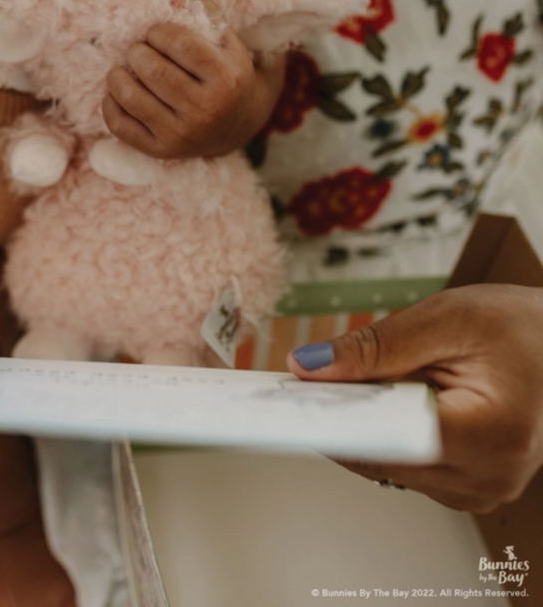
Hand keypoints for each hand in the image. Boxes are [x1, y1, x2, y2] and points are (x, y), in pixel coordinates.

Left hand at [102, 9, 285, 158]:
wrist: (236, 126)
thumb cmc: (225, 73)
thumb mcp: (227, 42)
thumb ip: (204, 13)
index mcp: (227, 79)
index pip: (180, 44)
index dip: (158, 32)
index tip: (155, 33)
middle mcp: (206, 110)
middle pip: (153, 71)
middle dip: (136, 52)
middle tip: (137, 50)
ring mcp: (183, 135)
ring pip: (132, 98)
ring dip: (117, 75)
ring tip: (122, 69)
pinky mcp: (161, 150)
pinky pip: (120, 125)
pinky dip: (110, 104)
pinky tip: (117, 92)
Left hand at [288, 284, 542, 511]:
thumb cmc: (518, 327)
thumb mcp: (446, 318)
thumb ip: (375, 346)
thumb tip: (309, 366)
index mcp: (492, 435)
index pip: (390, 441)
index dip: (334, 419)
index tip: (290, 400)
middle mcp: (489, 477)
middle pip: (381, 457)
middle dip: (335, 418)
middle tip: (295, 383)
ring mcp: (479, 489)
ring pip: (385, 465)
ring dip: (354, 427)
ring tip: (326, 386)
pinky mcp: (466, 484)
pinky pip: (402, 465)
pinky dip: (377, 434)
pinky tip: (361, 402)